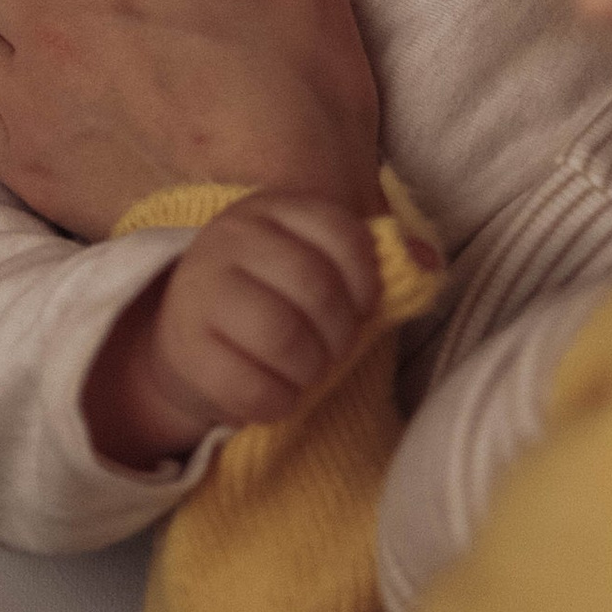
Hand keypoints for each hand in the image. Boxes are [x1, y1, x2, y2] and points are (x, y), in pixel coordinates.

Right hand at [82, 191, 381, 465]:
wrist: (190, 336)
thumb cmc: (273, 297)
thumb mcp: (319, 264)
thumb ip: (375, 262)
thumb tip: (428, 260)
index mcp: (272, 208)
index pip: (341, 233)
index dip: (366, 282)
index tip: (361, 307)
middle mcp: (230, 237)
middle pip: (315, 287)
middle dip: (340, 334)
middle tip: (333, 349)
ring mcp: (200, 290)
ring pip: (282, 337)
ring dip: (310, 370)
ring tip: (306, 371)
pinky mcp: (184, 348)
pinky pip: (248, 387)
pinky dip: (277, 402)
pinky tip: (277, 394)